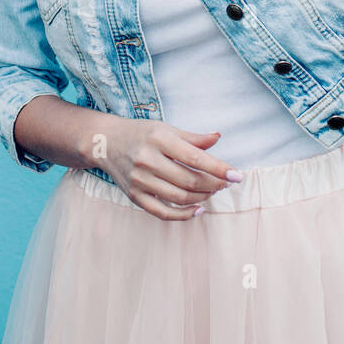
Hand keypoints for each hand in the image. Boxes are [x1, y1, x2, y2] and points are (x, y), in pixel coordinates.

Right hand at [83, 114, 239, 220]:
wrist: (106, 142)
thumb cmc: (142, 133)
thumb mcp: (167, 129)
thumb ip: (193, 137)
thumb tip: (218, 138)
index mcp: (159, 139)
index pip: (195, 157)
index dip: (218, 168)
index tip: (237, 175)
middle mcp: (148, 160)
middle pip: (189, 180)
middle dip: (213, 184)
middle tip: (227, 183)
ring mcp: (140, 180)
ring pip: (179, 197)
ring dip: (202, 197)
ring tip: (213, 192)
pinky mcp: (134, 196)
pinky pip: (162, 212)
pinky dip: (183, 214)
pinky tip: (197, 209)